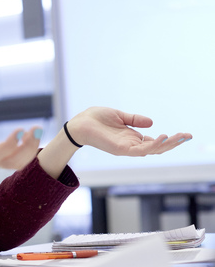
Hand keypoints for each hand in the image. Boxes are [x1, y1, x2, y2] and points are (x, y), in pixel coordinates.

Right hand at [0, 125, 41, 169]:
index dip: (10, 145)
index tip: (21, 130)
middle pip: (10, 162)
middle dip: (27, 149)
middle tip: (37, 128)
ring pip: (16, 163)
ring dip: (30, 149)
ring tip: (36, 129)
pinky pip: (17, 159)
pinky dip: (27, 149)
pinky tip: (31, 134)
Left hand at [67, 107, 191, 155]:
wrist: (78, 123)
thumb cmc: (95, 119)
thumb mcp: (118, 115)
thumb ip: (134, 119)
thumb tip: (152, 122)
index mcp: (131, 137)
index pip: (153, 142)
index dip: (168, 139)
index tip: (183, 134)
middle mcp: (130, 145)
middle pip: (157, 147)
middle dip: (173, 143)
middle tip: (188, 136)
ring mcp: (126, 148)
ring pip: (152, 150)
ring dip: (166, 144)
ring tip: (179, 137)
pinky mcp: (121, 149)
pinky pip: (140, 150)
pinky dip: (152, 145)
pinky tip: (161, 137)